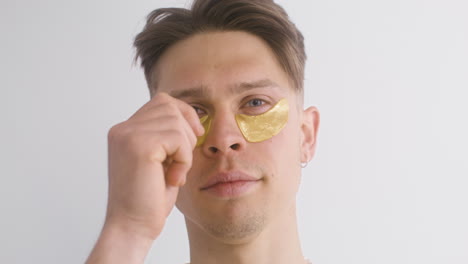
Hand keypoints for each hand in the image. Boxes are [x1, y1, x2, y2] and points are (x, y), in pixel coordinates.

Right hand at [86, 92, 203, 263]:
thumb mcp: (160, 160)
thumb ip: (167, 136)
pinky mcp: (139, 146)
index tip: (194, 137)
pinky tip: (173, 178)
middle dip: (186, 130)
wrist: (133, 227)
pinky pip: (178, 138)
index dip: (184, 114)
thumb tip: (191, 116)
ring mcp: (128, 135)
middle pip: (169, 104)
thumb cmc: (149, 199)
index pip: (162, 101)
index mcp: (124, 131)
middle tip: (182, 161)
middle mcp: (122, 129)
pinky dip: (184, 159)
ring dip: (185, 149)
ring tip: (175, 173)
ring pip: (176, 121)